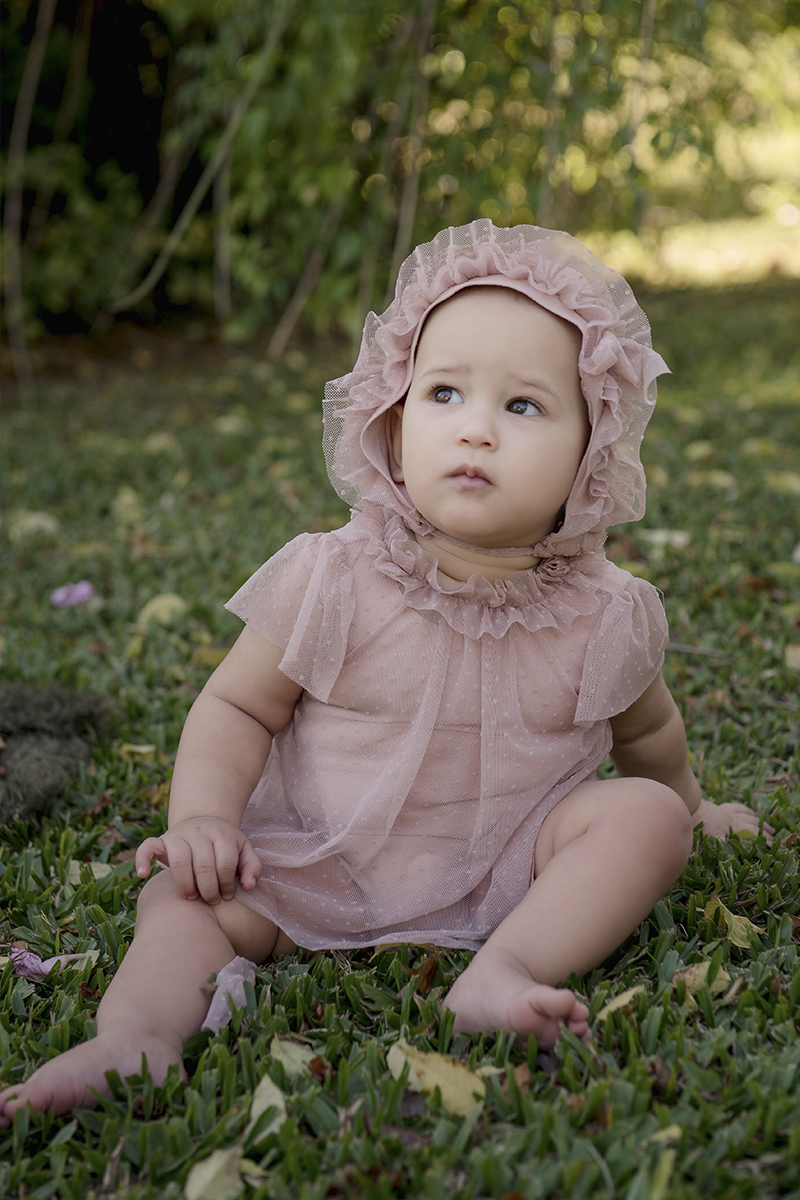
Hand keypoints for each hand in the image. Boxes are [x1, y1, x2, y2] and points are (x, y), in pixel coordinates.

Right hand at [135, 817, 261, 903]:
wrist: (203, 822)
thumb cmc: (225, 845)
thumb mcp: (243, 850)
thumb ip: (251, 867)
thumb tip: (249, 886)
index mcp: (222, 834)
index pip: (225, 862)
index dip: (227, 883)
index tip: (227, 896)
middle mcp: (199, 831)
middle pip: (203, 864)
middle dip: (209, 889)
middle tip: (211, 901)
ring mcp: (178, 835)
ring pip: (179, 860)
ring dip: (186, 885)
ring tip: (192, 897)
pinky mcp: (161, 839)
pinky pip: (147, 847)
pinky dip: (143, 860)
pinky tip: (143, 875)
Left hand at [693, 798, 773, 841]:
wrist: (690, 807)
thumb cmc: (699, 826)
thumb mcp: (713, 841)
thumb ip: (725, 848)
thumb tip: (734, 859)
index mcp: (733, 827)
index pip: (752, 834)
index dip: (762, 839)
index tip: (771, 845)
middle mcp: (733, 819)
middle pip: (753, 824)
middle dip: (764, 831)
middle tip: (773, 835)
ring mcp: (728, 812)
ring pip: (748, 815)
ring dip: (758, 820)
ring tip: (767, 824)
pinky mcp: (722, 807)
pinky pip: (738, 807)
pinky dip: (746, 810)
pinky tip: (750, 812)